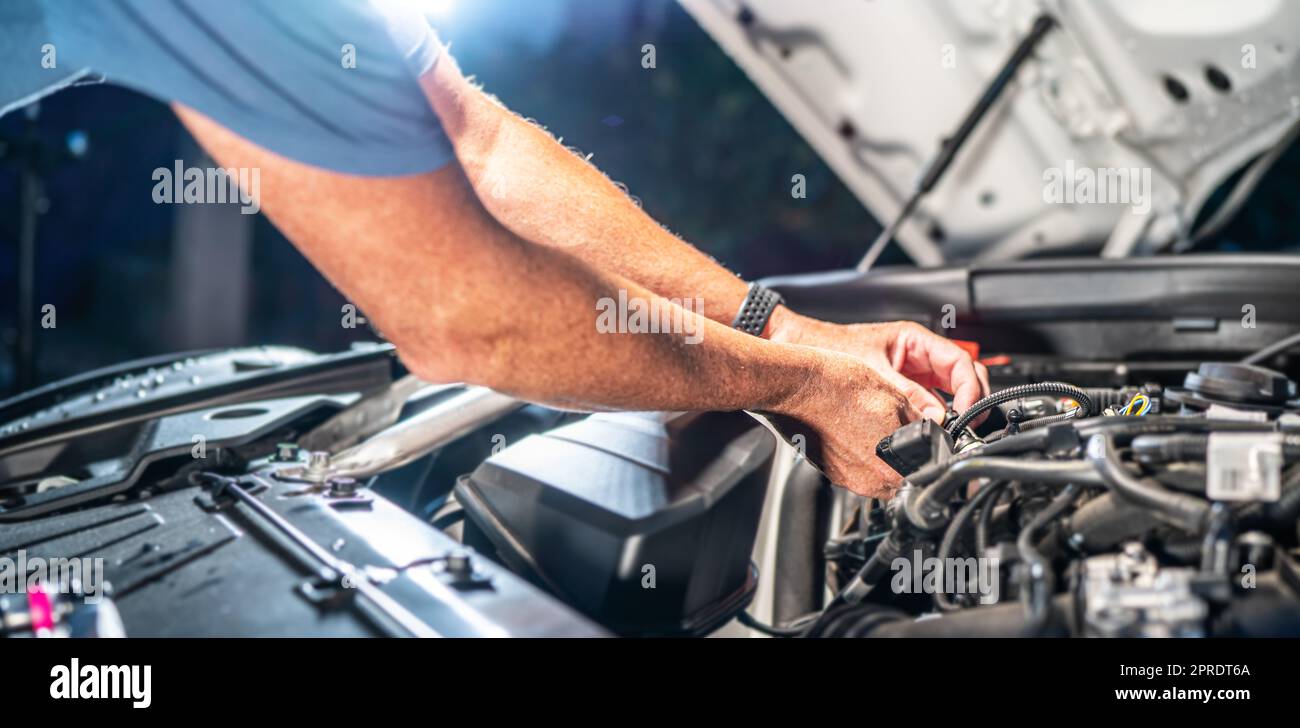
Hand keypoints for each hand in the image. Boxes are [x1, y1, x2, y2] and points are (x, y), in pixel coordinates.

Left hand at [771, 311, 989, 423]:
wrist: (798, 348)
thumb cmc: (829, 347)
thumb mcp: (872, 372)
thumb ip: (906, 395)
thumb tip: (934, 419)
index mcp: (915, 341)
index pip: (961, 362)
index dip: (970, 389)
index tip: (967, 413)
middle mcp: (917, 356)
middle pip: (962, 378)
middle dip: (971, 401)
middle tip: (968, 427)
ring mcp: (911, 373)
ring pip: (948, 393)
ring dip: (954, 412)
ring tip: (951, 434)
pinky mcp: (900, 390)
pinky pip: (927, 404)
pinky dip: (933, 418)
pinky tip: (930, 432)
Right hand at [771, 351, 918, 498]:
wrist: (799, 386)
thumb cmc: (841, 388)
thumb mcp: (896, 398)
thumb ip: (919, 424)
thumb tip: (930, 430)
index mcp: (897, 466)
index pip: (926, 468)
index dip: (927, 450)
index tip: (921, 437)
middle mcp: (873, 481)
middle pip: (902, 477)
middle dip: (904, 457)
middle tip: (892, 429)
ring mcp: (849, 480)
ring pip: (877, 475)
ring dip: (879, 458)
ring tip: (867, 429)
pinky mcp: (830, 473)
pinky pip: (853, 470)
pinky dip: (856, 455)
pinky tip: (849, 431)